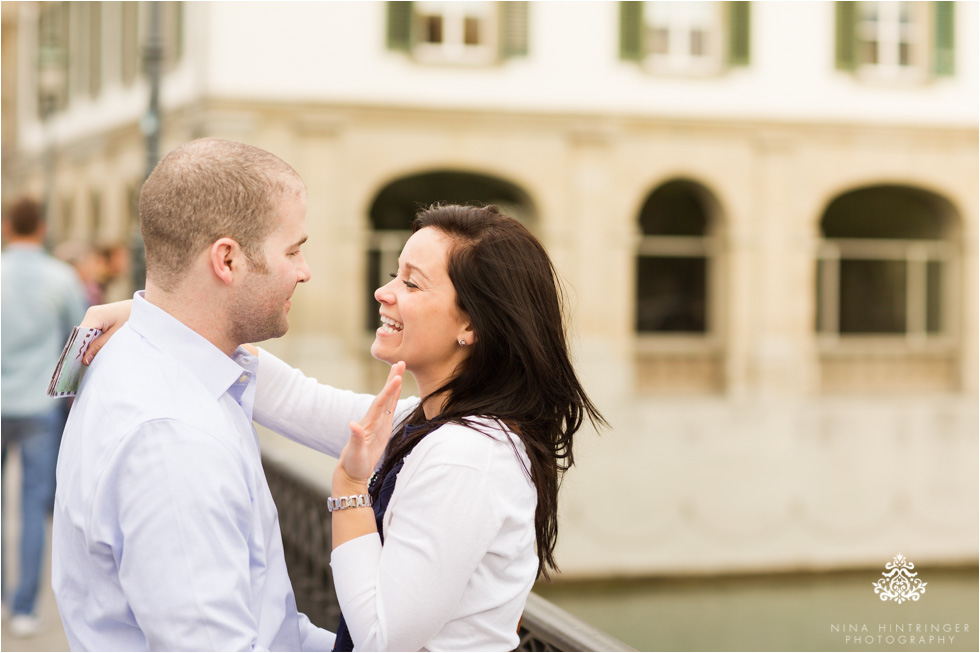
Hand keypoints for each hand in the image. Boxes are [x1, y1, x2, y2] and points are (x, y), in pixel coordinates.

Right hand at [80, 300, 133, 364]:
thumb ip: (100, 346)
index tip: (78, 362)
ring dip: (89, 344)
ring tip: (93, 357)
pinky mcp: (99, 317)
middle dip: (83, 348)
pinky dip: (94, 340)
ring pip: (86, 333)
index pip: (80, 334)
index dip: (78, 348)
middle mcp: (92, 313)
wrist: (145, 309)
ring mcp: (95, 314)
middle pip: (81, 334)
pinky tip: (99, 348)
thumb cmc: (133, 320)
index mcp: (95, 315)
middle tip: (86, 363)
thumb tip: (84, 360)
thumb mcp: (117, 335)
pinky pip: (92, 331)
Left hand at [334, 362, 404, 490]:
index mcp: (369, 423)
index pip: (381, 403)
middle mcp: (373, 419)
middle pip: (385, 395)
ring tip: (399, 368)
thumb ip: (356, 438)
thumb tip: (352, 424)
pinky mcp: (382, 427)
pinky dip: (394, 396)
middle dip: (392, 379)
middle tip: (400, 362)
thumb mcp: (355, 453)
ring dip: (393, 384)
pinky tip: (397, 389)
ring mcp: (378, 422)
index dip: (389, 391)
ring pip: (388, 399)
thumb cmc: (353, 464)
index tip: (397, 377)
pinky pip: (390, 408)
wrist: (351, 471)